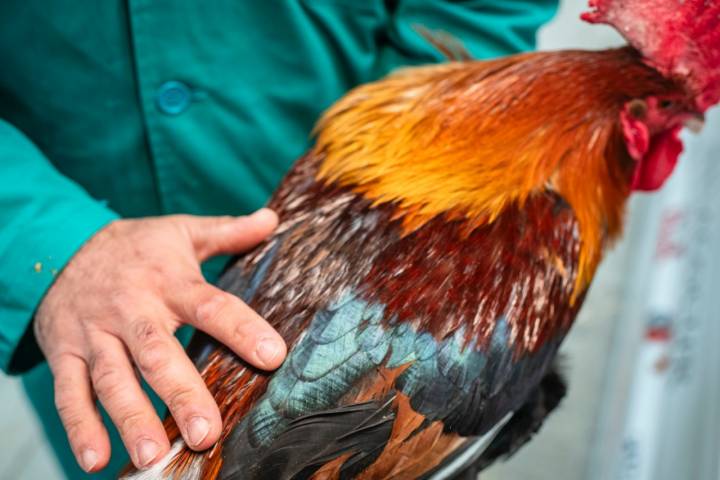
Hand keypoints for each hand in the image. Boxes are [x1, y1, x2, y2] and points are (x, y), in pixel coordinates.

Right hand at [34, 209, 286, 472]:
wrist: (60, 244)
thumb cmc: (137, 247)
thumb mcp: (181, 231)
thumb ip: (227, 232)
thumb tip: (272, 220)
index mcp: (168, 281)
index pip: (210, 306)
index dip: (241, 329)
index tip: (273, 356)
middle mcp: (131, 309)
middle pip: (157, 353)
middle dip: (182, 393)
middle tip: (206, 432)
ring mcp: (94, 333)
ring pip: (113, 379)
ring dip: (131, 418)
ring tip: (152, 455)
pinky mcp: (63, 352)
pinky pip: (69, 393)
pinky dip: (79, 427)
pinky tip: (95, 459)